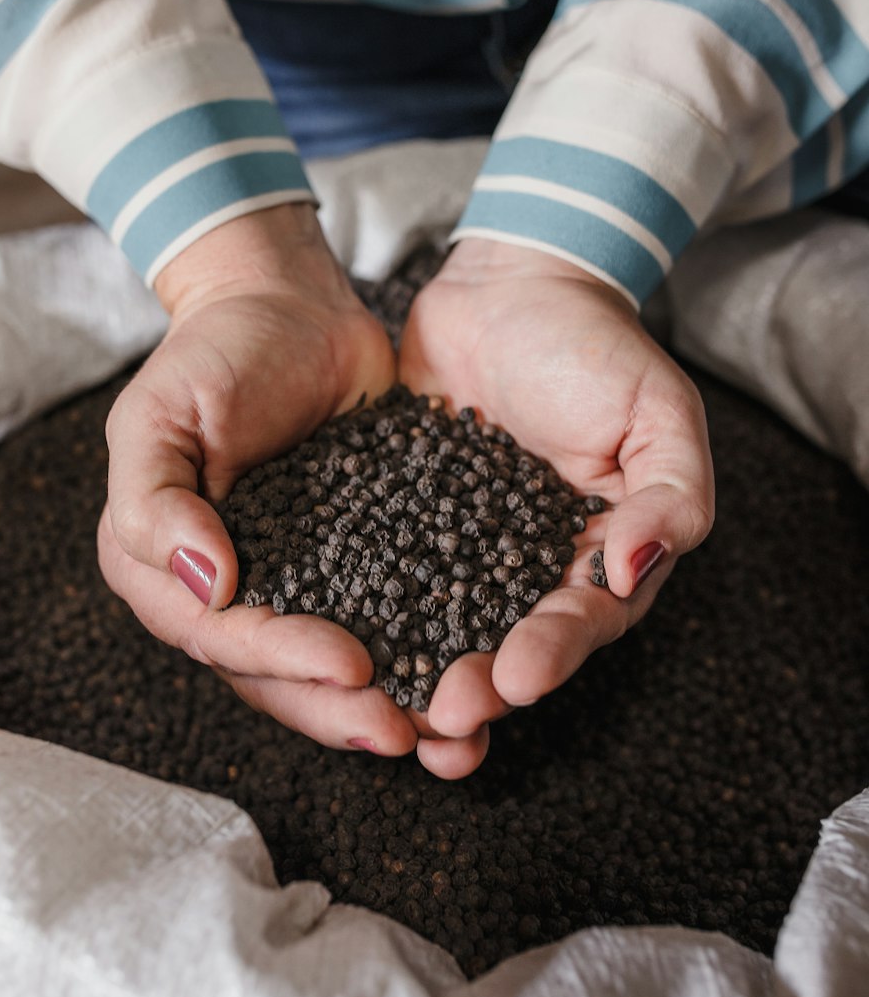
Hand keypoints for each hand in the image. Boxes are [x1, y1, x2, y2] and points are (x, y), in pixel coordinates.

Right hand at [97, 203, 501, 772]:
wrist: (290, 307)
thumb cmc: (213, 352)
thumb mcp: (157, 413)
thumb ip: (155, 499)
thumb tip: (204, 583)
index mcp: (165, 572)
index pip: (223, 638)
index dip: (285, 660)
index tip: (355, 665)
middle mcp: (226, 596)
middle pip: (282, 676)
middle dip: (346, 711)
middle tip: (414, 734)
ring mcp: (296, 585)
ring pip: (337, 669)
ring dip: (392, 709)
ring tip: (457, 739)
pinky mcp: (360, 564)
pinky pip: (392, 621)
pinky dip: (428, 657)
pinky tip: (477, 680)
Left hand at [398, 239, 714, 771]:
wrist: (511, 283)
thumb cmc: (597, 345)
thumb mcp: (660, 411)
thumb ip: (671, 495)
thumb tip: (632, 571)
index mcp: (593, 557)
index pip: (578, 621)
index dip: (550, 655)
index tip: (516, 679)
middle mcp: (522, 569)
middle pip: (502, 646)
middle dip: (476, 687)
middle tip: (443, 713)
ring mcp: (453, 549)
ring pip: (432, 628)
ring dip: (413, 675)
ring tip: (385, 710)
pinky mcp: (393, 519)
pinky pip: (373, 570)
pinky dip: (353, 607)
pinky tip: (326, 637)